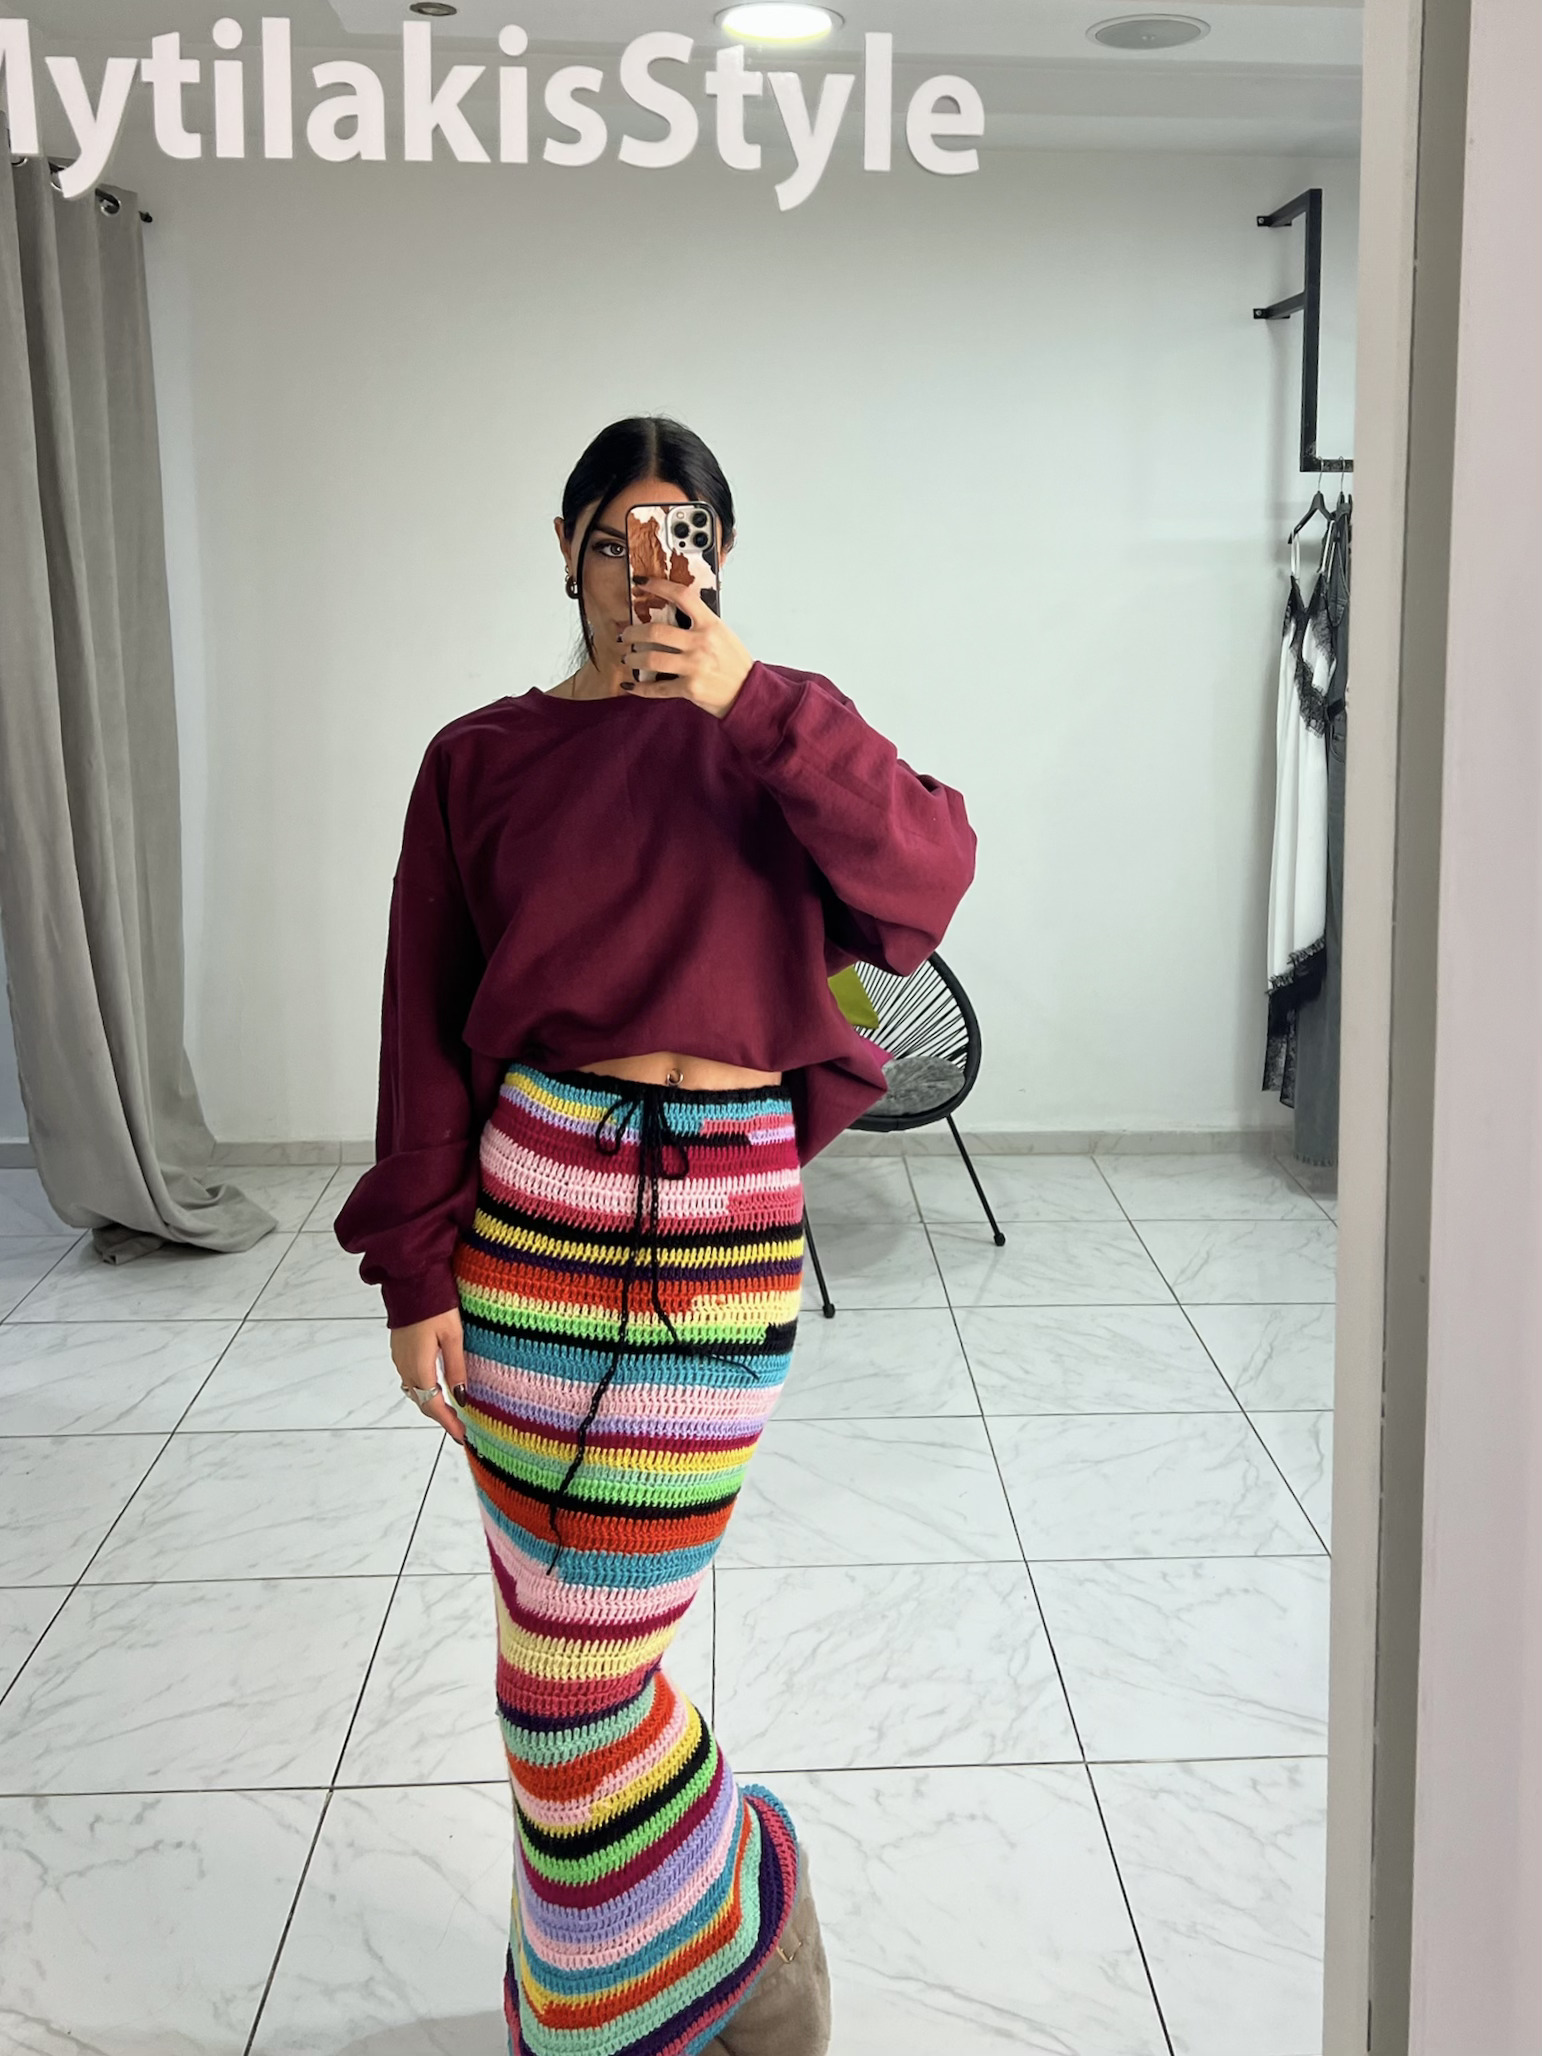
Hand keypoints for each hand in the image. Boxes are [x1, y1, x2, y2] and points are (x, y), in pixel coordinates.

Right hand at [390, 1308, 467, 1443]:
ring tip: (450, 1411)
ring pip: (415, 1391)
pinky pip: (410, 1378)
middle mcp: (406, 1367)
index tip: (461, 1436)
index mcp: (420, 1366)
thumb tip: (461, 1398)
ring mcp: (400, 1358)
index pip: (433, 1405)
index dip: (447, 1423)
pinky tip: (436, 1386)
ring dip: (431, 1403)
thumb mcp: (454, 1336)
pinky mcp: (399, 1349)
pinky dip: (423, 1389)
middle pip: (422, 1401)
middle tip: (458, 1427)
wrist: (410, 1281)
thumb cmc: (435, 1304)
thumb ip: (456, 1368)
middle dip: (440, 1417)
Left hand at [618, 569, 753, 717]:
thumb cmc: (735, 664)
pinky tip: (631, 685)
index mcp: (711, 625)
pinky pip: (657, 688)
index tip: (642, 583)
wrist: (749, 693)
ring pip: (651, 658)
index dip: (659, 586)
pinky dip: (640, 688)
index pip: (682, 596)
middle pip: (655, 631)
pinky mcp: (690, 689)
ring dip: (633, 658)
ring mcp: (695, 667)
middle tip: (625, 635)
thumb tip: (672, 612)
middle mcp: (701, 643)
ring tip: (628, 658)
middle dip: (633, 632)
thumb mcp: (723, 634)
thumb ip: (700, 623)